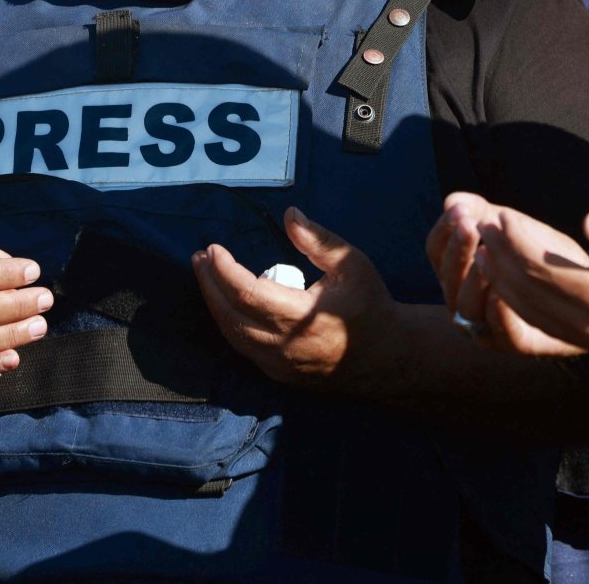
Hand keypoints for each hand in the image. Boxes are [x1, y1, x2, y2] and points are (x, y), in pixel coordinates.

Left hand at [192, 207, 394, 387]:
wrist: (388, 358)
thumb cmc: (370, 306)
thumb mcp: (351, 264)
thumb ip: (318, 240)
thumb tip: (289, 214)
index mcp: (301, 318)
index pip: (247, 293)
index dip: (224, 270)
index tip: (213, 248)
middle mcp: (284, 346)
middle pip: (229, 316)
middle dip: (209, 284)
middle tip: (200, 257)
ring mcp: (278, 365)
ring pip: (231, 335)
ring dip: (213, 303)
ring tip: (206, 274)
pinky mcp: (278, 375)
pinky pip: (243, 348)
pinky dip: (229, 323)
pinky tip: (224, 302)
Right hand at [427, 194, 587, 356]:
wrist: (586, 292)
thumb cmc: (541, 259)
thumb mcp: (512, 228)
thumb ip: (483, 211)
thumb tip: (451, 200)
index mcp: (458, 271)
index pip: (436, 250)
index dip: (444, 229)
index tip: (460, 210)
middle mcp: (463, 299)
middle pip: (446, 276)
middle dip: (457, 249)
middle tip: (472, 226)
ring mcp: (484, 326)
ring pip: (465, 305)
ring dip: (474, 278)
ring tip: (488, 254)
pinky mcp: (513, 344)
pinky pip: (498, 331)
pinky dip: (497, 310)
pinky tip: (503, 288)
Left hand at [478, 207, 588, 371]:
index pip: (541, 269)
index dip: (514, 241)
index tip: (498, 215)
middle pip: (527, 291)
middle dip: (499, 257)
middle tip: (481, 226)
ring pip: (531, 312)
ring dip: (504, 282)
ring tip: (486, 252)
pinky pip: (545, 326)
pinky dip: (521, 304)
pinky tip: (512, 288)